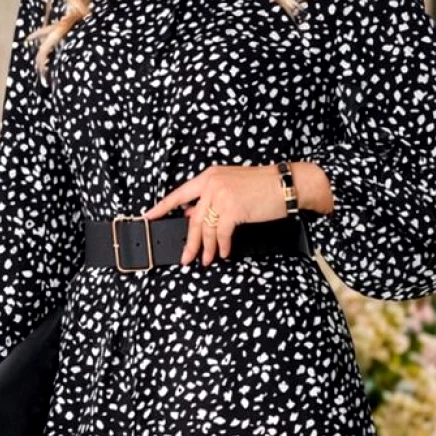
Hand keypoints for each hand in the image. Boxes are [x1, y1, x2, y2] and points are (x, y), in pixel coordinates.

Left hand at [144, 161, 333, 265]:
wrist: (287, 184)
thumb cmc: (264, 187)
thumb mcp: (233, 188)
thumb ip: (212, 200)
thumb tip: (193, 216)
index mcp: (210, 176)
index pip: (179, 194)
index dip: (162, 207)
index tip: (148, 216)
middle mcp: (212, 184)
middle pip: (193, 220)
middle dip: (190, 242)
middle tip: (185, 257)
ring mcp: (222, 195)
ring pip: (206, 229)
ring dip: (207, 248)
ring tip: (208, 259)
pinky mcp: (233, 208)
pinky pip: (222, 234)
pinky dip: (223, 246)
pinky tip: (225, 252)